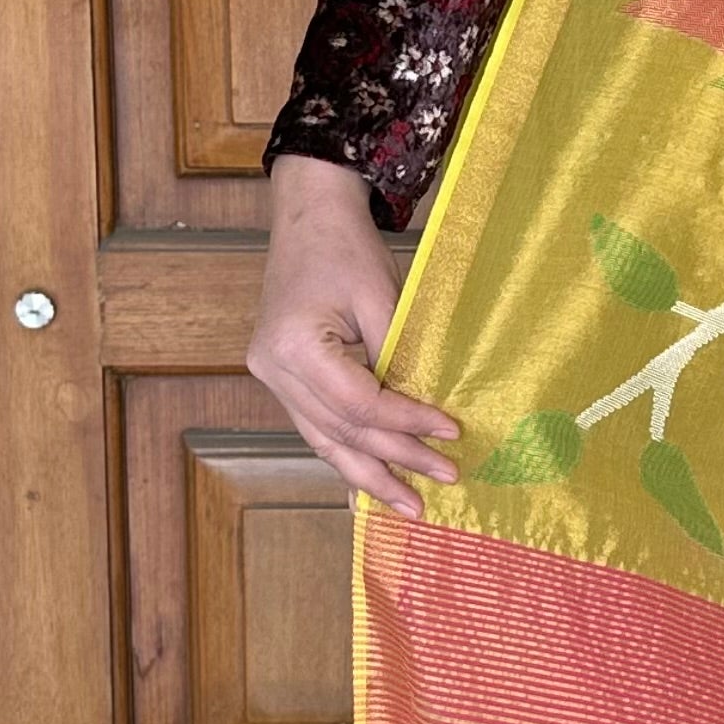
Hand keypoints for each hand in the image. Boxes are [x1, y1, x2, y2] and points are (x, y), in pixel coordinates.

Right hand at [249, 153, 458, 510]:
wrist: (309, 217)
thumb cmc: (346, 248)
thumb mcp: (381, 297)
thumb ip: (397, 357)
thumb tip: (424, 410)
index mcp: (294, 346)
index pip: (360, 403)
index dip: (407, 424)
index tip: (451, 434)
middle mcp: (274, 370)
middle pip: (342, 431)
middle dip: (395, 461)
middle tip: (441, 483)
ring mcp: (272, 377)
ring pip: (324, 440)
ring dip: (369, 474)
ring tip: (408, 505)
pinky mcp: (281, 378)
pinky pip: (317, 427)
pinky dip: (347, 454)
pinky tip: (366, 489)